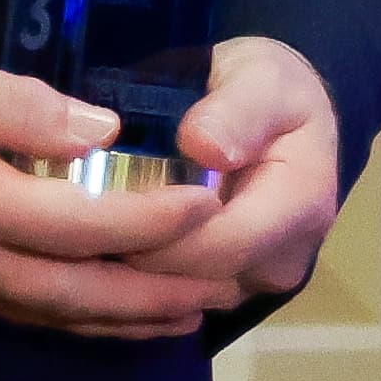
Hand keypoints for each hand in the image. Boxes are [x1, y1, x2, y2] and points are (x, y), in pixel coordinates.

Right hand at [0, 12, 226, 339]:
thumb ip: (16, 104)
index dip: (151, 222)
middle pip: (71, 293)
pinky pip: (9, 300)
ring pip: (42, 309)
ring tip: (186, 311)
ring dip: (117, 316)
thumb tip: (102, 133)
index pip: (78, 225)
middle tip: (228, 288)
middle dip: (153, 296)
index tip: (212, 206)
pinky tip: (99, 300)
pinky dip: (67, 308)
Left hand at [105, 36, 345, 306]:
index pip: (222, 245)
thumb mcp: (260, 79)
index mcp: (302, 206)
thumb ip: (236, 111)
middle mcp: (284, 260)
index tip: (101, 199)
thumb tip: (204, 147)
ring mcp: (255, 283)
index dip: (157, 231)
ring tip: (90, 224)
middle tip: (79, 214)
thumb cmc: (268, 91)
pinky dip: (136, 276)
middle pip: (194, 281)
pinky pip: (174, 301)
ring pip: (178, 299)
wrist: (284, 120)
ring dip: (130, 269)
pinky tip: (109, 238)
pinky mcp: (228, 293)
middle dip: (133, 252)